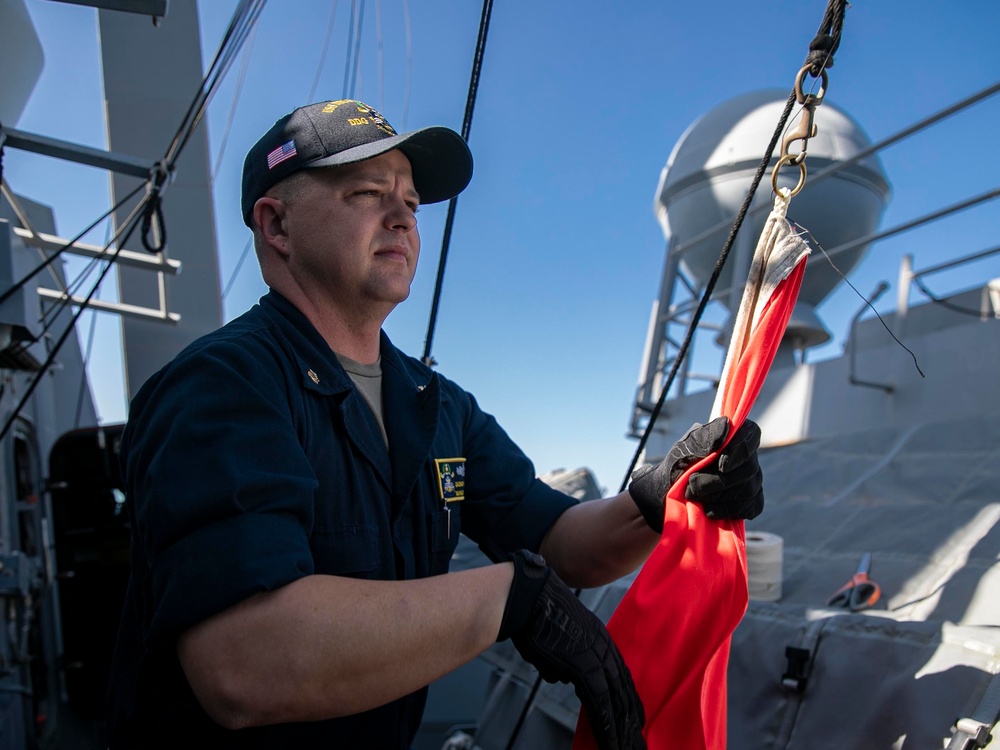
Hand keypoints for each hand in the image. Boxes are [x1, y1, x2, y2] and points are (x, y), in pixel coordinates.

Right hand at [497, 550, 645, 749]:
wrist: (530, 596)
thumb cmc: (535, 613)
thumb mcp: (553, 640)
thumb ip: (559, 660)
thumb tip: (558, 675)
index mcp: (600, 640)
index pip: (620, 677)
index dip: (629, 700)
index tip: (636, 720)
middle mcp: (604, 649)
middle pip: (624, 692)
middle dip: (631, 721)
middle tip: (638, 743)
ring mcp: (597, 658)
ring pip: (617, 702)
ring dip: (622, 731)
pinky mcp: (585, 668)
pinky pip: (601, 704)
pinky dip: (606, 726)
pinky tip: (611, 743)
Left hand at [628, 416, 763, 532]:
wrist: (666, 497)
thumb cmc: (675, 468)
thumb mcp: (683, 450)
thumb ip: (704, 437)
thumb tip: (727, 423)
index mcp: (731, 437)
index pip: (751, 434)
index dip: (740, 450)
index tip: (721, 465)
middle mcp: (746, 457)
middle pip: (749, 468)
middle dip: (717, 481)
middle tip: (692, 486)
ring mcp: (751, 480)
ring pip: (749, 489)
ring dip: (717, 497)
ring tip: (694, 496)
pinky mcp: (751, 502)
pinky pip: (751, 506)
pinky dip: (727, 510)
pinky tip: (708, 509)